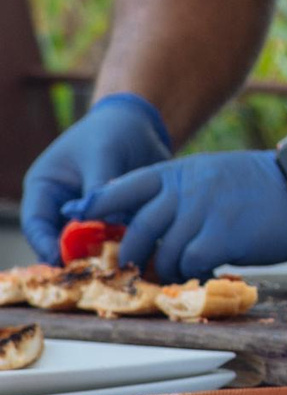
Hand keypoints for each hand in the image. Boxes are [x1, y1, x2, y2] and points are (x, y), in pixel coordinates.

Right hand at [21, 93, 172, 262]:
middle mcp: (62, 207)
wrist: (142, 123)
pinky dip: (125, 247)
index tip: (63, 260)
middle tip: (97, 271)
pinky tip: (141, 255)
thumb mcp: (103, 153)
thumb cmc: (112, 131)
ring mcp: (88, 216)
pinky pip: (116, 240)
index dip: (46, 245)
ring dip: (104, 255)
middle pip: (61, 242)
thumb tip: (105, 223)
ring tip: (121, 265)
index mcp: (45, 188)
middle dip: (78, 257)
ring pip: (90, 245)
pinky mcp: (114, 220)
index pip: (36, 224)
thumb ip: (99, 188)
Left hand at [64, 150, 286, 282]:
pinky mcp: (222, 236)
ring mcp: (202, 212)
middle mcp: (184, 190)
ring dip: (168, 269)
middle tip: (138, 270)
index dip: (97, 206)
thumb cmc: (263, 184)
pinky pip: (191, 264)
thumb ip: (181, 192)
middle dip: (132, 256)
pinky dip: (194, 273)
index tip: (79, 221)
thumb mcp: (212, 174)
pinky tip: (208, 271)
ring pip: (163, 252)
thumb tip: (151, 221)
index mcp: (179, 172)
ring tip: (180, 272)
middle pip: (135, 230)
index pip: (122, 188)